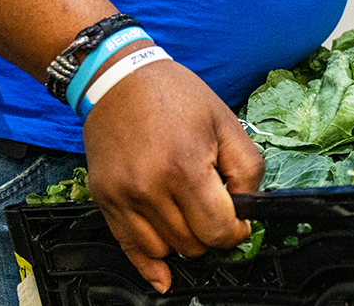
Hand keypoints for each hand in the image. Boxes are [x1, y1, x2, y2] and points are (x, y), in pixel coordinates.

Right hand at [82, 55, 263, 292]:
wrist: (118, 79)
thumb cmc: (177, 97)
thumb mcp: (227, 123)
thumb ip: (248, 169)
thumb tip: (249, 208)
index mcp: (185, 168)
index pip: (219, 229)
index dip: (237, 230)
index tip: (240, 220)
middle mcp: (150, 188)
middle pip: (193, 244)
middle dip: (212, 233)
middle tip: (214, 209)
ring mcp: (123, 197)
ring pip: (165, 250)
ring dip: (184, 240)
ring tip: (188, 212)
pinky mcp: (104, 200)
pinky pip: (129, 248)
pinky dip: (149, 266)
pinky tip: (164, 276)